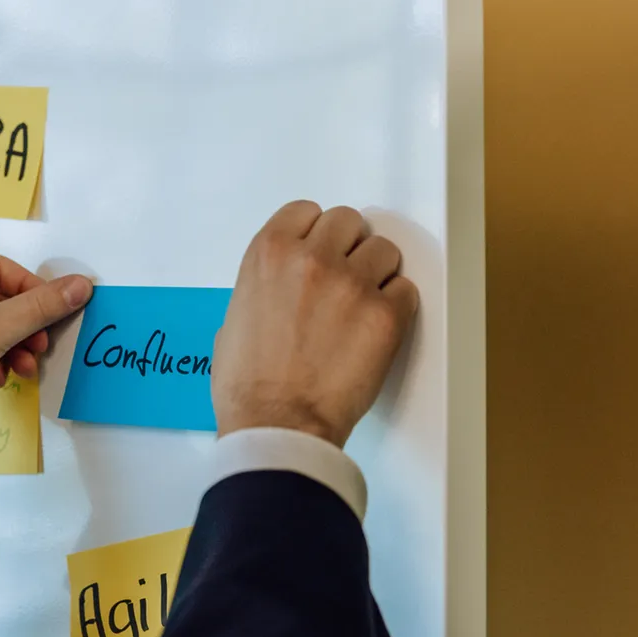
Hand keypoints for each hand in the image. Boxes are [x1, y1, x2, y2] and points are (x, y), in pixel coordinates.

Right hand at [212, 201, 418, 446]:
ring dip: (376, 273)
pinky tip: (376, 327)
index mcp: (268, 254)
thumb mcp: (232, 321)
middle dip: (347, 247)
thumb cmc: (248, 388)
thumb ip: (262, 290)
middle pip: (348, 222)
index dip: (314, 233)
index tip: (318, 249)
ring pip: (383, 250)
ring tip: (362, 305)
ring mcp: (351, 283)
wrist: (277, 425)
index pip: (305, 211)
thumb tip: (278, 292)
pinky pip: (405, 290)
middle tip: (343, 278)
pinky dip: (395, 306)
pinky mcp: (385, 314)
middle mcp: (310, 259)